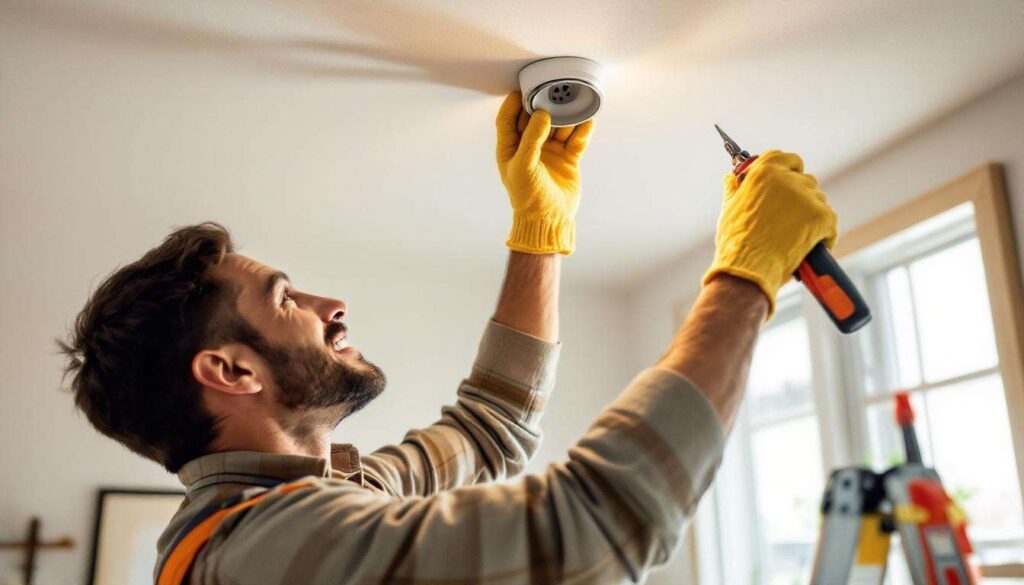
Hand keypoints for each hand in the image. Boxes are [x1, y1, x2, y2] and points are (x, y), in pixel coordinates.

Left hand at [495, 92, 594, 254]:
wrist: (549, 220)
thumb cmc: (527, 197)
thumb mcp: (523, 166)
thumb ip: (531, 139)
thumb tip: (542, 113)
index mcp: (510, 148)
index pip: (507, 119)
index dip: (513, 103)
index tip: (522, 89)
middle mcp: (530, 147)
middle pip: (536, 119)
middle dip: (544, 105)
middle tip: (553, 89)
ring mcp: (550, 153)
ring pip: (559, 127)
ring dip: (566, 116)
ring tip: (574, 102)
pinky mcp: (568, 160)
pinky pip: (576, 140)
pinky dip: (582, 130)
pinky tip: (588, 120)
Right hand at [703, 150, 837, 316]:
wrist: (748, 269)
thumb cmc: (735, 243)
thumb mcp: (729, 209)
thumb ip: (734, 190)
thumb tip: (731, 178)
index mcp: (764, 172)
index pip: (787, 158)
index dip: (791, 169)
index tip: (789, 180)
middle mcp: (787, 179)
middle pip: (806, 181)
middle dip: (801, 198)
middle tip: (790, 220)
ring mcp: (807, 198)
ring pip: (819, 202)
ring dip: (812, 216)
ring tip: (798, 236)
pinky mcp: (821, 217)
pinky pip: (830, 223)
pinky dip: (824, 235)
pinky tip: (813, 246)